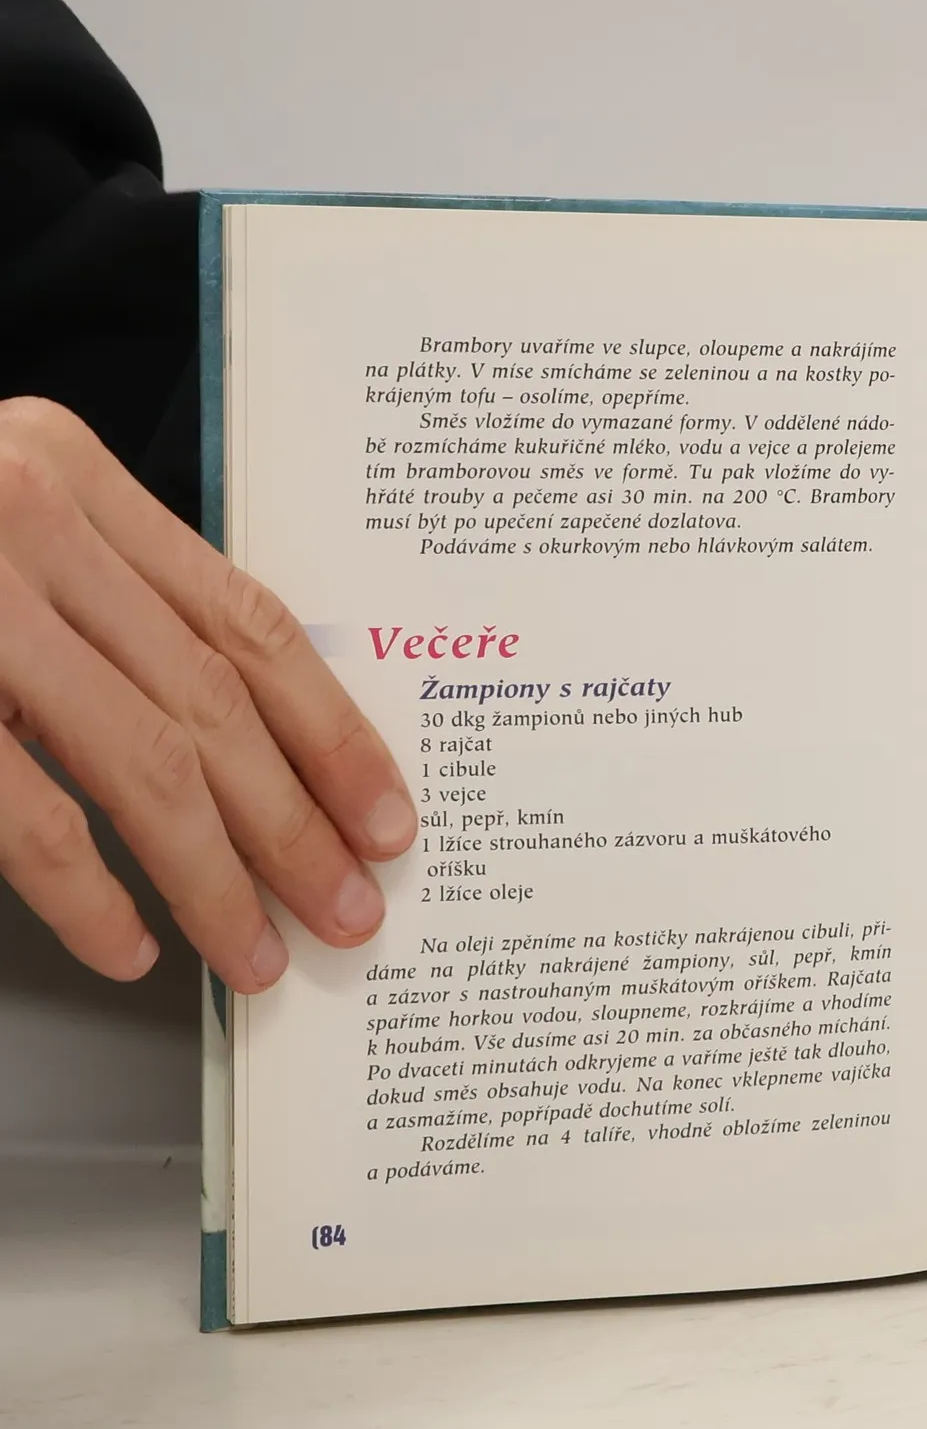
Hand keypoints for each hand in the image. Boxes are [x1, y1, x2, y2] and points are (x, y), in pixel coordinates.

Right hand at [0, 397, 414, 990]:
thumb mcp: (5, 523)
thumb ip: (109, 601)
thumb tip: (243, 737)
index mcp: (73, 478)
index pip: (251, 623)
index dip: (334, 732)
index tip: (387, 816)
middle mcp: (25, 520)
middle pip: (213, 701)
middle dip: (296, 823)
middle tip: (349, 909)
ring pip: (140, 759)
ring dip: (215, 874)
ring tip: (261, 950)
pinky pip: (20, 806)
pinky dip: (86, 889)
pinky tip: (130, 944)